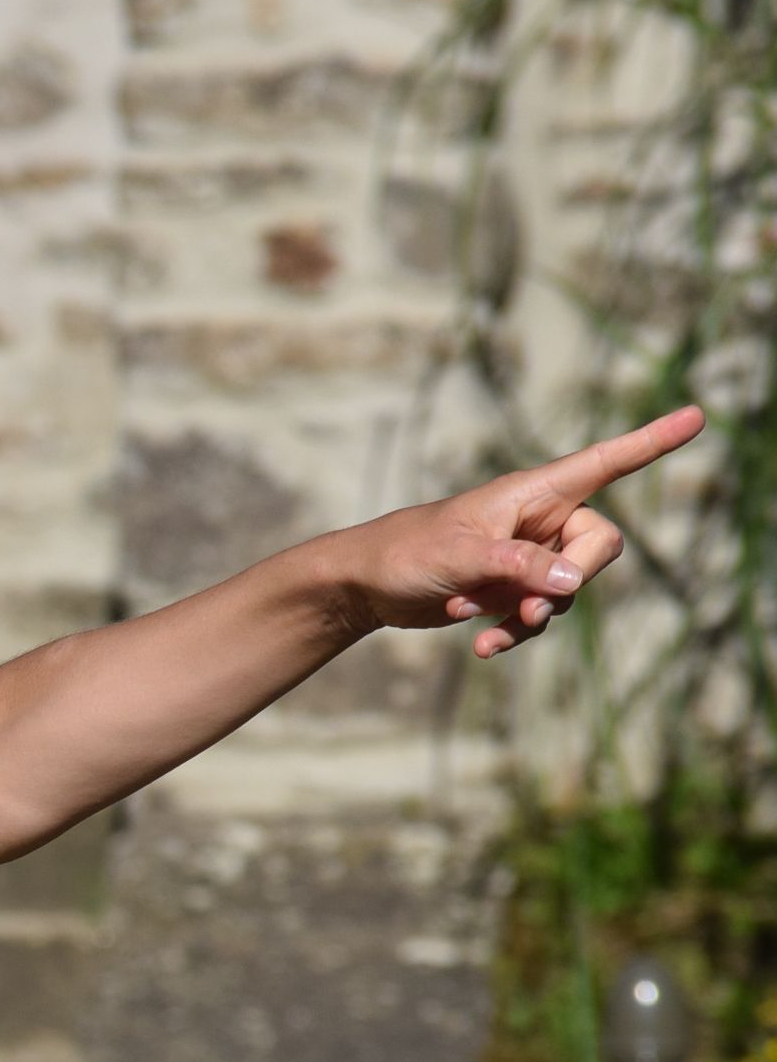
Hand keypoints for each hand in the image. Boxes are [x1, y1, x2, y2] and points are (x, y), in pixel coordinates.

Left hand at [343, 406, 702, 656]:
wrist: (365, 585)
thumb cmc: (405, 552)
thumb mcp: (461, 557)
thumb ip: (518, 568)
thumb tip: (573, 583)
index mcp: (532, 492)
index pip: (604, 462)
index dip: (650, 442)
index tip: (696, 417)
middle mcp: (539, 520)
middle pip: (598, 547)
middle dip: (571, 581)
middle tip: (530, 606)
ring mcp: (527, 557)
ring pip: (570, 589)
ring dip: (535, 615)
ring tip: (486, 624)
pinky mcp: (512, 589)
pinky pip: (540, 613)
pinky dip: (516, 631)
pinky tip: (480, 645)